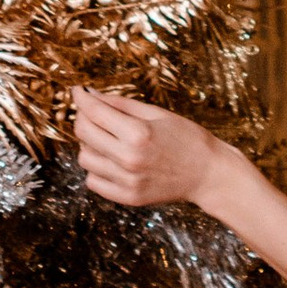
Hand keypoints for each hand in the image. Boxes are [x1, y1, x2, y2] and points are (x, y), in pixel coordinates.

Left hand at [71, 85, 232, 212]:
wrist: (209, 174)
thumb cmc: (187, 138)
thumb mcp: (156, 113)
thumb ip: (120, 105)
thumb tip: (91, 95)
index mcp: (138, 133)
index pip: (93, 112)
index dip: (81, 97)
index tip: (77, 90)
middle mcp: (128, 159)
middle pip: (83, 133)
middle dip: (83, 117)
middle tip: (92, 112)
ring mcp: (127, 181)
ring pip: (84, 158)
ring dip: (89, 144)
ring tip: (106, 138)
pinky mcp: (128, 197)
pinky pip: (93, 181)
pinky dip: (96, 168)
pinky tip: (111, 160)